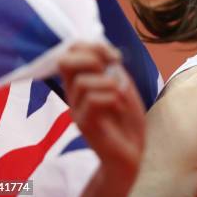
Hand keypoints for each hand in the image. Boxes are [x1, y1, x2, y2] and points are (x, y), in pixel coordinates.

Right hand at [58, 42, 145, 192]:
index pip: (71, 51)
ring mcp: (77, 109)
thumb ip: (111, 68)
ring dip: (110, 85)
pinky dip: (113, 99)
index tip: (116, 57)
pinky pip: (93, 100)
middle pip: (64, 61)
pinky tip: (119, 109)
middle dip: (92, 58)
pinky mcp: (84, 125)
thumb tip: (103, 50)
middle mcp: (74, 93)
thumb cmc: (127, 118)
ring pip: (83, 82)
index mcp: (82, 80)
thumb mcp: (122, 85)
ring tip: (120, 98)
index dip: (93, 46)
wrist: (132, 151)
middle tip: (112, 71)